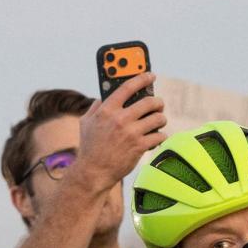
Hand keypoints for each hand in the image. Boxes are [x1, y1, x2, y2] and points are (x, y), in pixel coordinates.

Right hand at [70, 74, 166, 194]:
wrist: (93, 172)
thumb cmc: (89, 148)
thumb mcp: (86, 123)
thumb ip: (96, 107)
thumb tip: (103, 97)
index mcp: (107, 110)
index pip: (128, 86)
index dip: (142, 78)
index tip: (151, 75)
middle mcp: (120, 119)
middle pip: (149, 101)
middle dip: (158, 102)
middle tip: (158, 105)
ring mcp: (131, 133)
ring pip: (158, 118)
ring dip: (161, 119)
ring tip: (158, 121)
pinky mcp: (139, 146)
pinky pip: (159, 135)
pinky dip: (161, 136)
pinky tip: (156, 138)